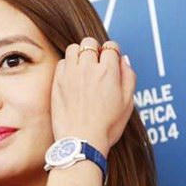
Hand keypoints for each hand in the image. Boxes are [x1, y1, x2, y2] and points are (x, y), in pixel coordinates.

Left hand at [50, 38, 135, 156]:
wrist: (81, 141)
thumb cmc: (107, 126)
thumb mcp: (128, 103)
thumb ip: (128, 77)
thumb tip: (123, 59)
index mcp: (108, 72)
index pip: (110, 47)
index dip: (112, 53)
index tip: (110, 62)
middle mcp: (88, 68)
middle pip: (90, 43)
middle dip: (95, 49)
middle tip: (96, 63)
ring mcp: (70, 74)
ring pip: (73, 48)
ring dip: (79, 54)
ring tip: (83, 68)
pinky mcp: (57, 82)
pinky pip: (61, 62)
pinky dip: (67, 65)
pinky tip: (72, 77)